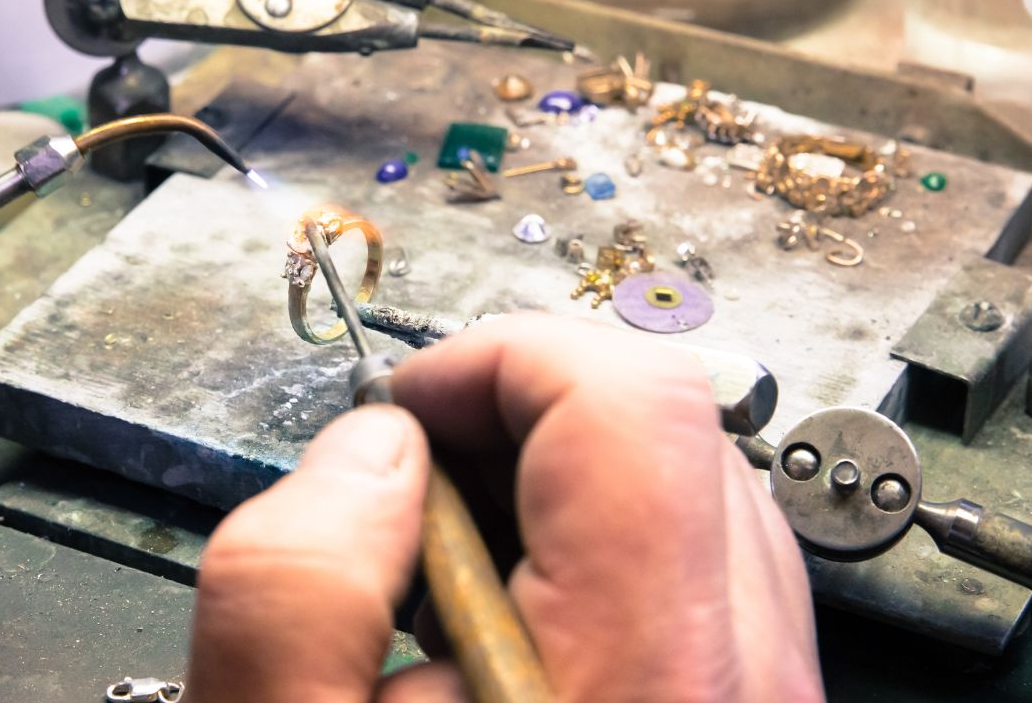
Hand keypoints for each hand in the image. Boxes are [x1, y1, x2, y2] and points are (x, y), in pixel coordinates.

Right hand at [185, 314, 820, 702]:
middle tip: (403, 490)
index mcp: (636, 693)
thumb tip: (374, 456)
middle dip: (517, 420)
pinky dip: (592, 561)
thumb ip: (294, 581)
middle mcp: (737, 699)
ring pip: (694, 500)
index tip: (401, 410)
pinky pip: (699, 582)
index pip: (629, 406)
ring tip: (439, 579)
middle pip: (674, 432)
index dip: (497, 362)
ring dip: (555, 489)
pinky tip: (499, 632)